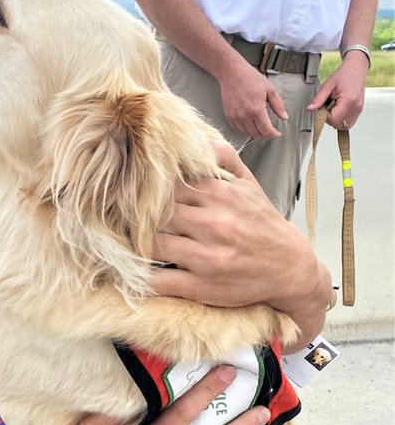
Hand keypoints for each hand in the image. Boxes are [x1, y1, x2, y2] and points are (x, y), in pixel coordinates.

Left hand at [149, 142, 316, 311]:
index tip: (142, 198)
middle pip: (157, 214)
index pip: (168, 187)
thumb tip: (201, 138)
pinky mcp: (201, 286)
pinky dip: (143, 277)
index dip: (151, 193)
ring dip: (140, 245)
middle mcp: (213, 225)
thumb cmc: (263, 225)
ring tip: (135, 244)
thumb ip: (225, 160)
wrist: (290, 268)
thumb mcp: (250, 186)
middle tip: (134, 222)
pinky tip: (139, 272)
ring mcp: (206, 258)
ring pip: (152, 244)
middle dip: (143, 218)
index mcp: (220, 196)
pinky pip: (159, 281)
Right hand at [218, 57, 286, 139]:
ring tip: (260, 126)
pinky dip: (244, 129)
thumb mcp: (270, 89)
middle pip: (256, 134)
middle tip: (270, 130)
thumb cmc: (250, 78)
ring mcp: (235, 116)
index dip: (273, 134)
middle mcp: (245, 115)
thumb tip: (284, 116)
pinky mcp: (228, 115)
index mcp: (257, 109)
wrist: (232, 73)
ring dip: (255, 132)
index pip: (266, 130)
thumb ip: (278, 105)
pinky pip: (237, 128)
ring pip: (246, 133)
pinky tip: (249, 123)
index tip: (277, 133)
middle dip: (265, 134)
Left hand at [308, 55, 367, 130]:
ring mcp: (359, 109)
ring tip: (334, 106)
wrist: (356, 68)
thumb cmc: (343, 75)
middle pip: (338, 124)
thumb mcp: (327, 85)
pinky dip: (342, 119)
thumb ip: (319, 99)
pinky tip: (339, 109)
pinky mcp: (359, 110)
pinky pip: (349, 122)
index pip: (333, 120)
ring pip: (344, 126)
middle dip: (330, 118)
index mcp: (348, 100)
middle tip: (328, 106)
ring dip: (336, 119)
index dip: (325, 117)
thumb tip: (310, 109)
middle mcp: (356, 107)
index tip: (323, 108)